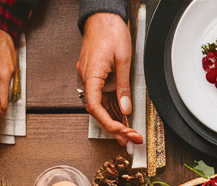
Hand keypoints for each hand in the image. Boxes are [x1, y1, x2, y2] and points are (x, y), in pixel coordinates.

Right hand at [77, 13, 141, 144]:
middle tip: (129, 139)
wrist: (102, 15)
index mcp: (92, 74)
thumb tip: (126, 108)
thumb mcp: (124, 60)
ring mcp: (90, 76)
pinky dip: (112, 107)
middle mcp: (87, 78)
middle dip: (114, 127)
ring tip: (127, 134)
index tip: (121, 132)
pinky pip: (102, 95)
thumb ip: (123, 86)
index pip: (95, 107)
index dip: (107, 123)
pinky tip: (122, 118)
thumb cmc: (111, 31)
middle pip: (97, 110)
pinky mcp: (95, 74)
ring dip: (113, 119)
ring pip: (100, 104)